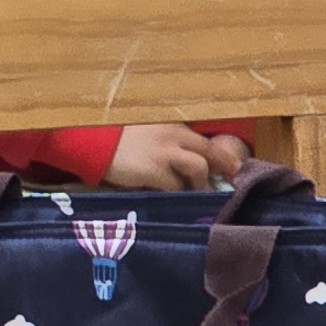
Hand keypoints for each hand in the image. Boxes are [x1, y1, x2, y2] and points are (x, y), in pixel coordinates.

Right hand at [101, 124, 248, 189]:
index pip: (204, 141)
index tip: (233, 166)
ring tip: (198, 194)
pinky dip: (177, 194)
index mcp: (171, 127)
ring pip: (197, 169)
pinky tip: (175, 199)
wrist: (93, 140)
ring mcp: (164, 154)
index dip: (221, 155)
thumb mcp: (144, 132)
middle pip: (207, 153)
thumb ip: (164, 141)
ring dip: (200, 184)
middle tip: (227, 183)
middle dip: (222, 168)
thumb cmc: (115, 135)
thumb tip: (179, 159)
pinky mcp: (153, 170)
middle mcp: (173, 137)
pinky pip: (174, 186)